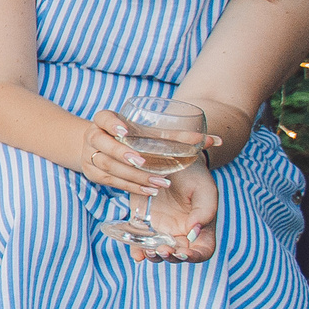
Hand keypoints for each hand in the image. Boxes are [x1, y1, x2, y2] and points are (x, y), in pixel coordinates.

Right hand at [79, 109, 221, 197]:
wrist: (104, 148)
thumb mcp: (151, 132)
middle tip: (143, 161)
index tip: (126, 130)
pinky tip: (149, 190)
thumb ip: (182, 136)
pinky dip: (130, 186)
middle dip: (123, 153)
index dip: (113, 123)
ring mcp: (90, 155)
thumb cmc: (136, 138)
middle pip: (103, 144)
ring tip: (156, 182)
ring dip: (132, 175)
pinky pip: (110, 181)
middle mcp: (93, 136)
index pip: (103, 118)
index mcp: (104, 121)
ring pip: (107, 166)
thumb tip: (218, 140)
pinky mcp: (93, 173)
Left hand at [134, 157, 218, 262]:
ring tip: (148, 251)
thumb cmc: (192, 174)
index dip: (194, 257)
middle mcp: (181, 232)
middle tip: (162, 249)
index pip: (202, 251)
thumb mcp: (204, 188)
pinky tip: (136, 253)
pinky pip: (139, 240)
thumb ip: (204, 211)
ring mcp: (161, 229)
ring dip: (153, 256)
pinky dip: (137, 250)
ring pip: (157, 251)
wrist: (169, 156)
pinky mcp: (143, 222)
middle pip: (177, 255)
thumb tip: (194, 232)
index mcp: (200, 227)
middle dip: (170, 256)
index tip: (183, 252)